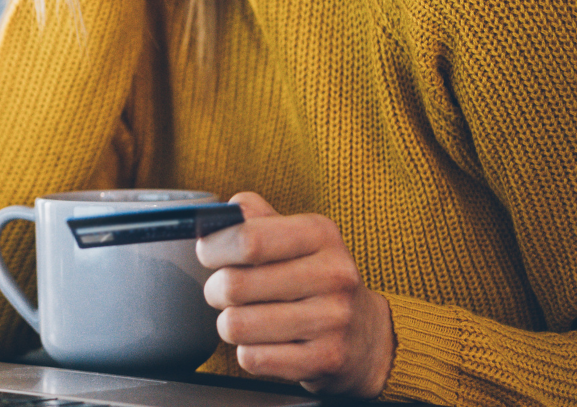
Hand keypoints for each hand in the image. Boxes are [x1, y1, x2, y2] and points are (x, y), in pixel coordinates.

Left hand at [196, 192, 395, 397]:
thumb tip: (214, 216)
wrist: (369, 334)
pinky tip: (267, 342)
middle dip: (216, 289)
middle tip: (225, 291)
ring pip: (236, 325)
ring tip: (246, 317)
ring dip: (230, 324)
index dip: (213, 248)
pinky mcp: (326, 360)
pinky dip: (248, 351)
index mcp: (320, 233)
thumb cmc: (315, 277)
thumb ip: (253, 216)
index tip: (208, 253)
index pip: (248, 239)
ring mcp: (333, 320)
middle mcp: (333, 274)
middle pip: (234, 285)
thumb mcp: (295, 235)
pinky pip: (252, 358)